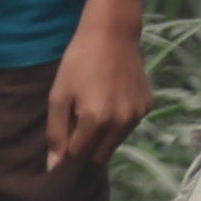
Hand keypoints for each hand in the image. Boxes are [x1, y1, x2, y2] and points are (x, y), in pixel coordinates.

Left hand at [45, 9, 150, 173]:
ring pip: (115, 144)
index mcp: (96, 121)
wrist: (112, 33)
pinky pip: (128, 127)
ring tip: (96, 107)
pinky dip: (118, 122)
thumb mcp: (59, 95)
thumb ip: (56, 133)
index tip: (66, 127)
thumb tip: (53, 166)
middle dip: (87, 147)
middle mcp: (120, 123)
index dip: (68, 145)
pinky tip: (113, 98)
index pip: (78, 154)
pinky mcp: (147, 107)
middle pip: (99, 156)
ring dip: (103, 136)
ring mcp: (137, 116)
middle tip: (79, 122)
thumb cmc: (79, 62)